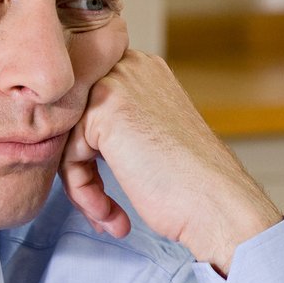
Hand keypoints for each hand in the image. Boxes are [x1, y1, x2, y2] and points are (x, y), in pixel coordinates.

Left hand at [59, 50, 283, 274]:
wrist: (218, 204)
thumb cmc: (190, 183)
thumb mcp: (149, 134)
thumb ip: (115, 122)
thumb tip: (68, 138)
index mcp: (142, 69)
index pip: (82, 105)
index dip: (86, 152)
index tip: (101, 189)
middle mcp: (129, 66)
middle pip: (70, 120)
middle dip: (80, 169)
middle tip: (102, 208)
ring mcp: (115, 84)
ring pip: (66, 140)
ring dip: (82, 187)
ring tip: (107, 216)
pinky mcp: (102, 111)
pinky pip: (68, 157)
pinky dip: (83, 192)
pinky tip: (110, 214)